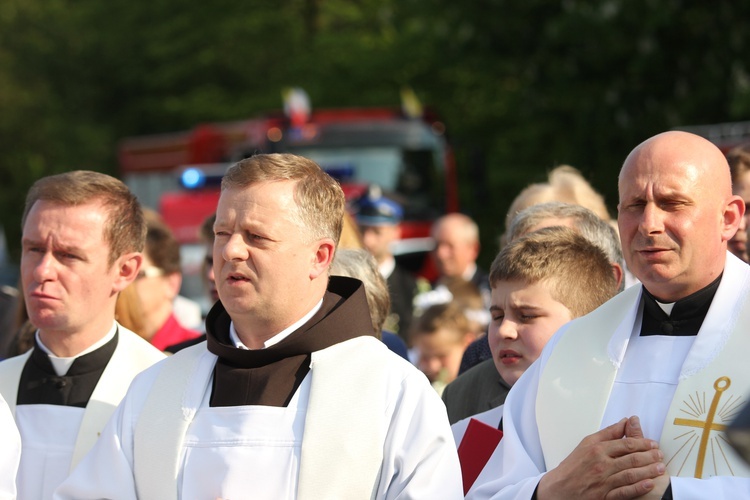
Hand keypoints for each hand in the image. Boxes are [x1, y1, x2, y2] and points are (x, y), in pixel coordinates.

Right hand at [537, 416, 665, 499]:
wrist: (559, 488)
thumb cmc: (573, 466)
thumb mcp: (587, 444)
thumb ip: (608, 433)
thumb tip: (625, 421)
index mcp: (598, 449)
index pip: (625, 444)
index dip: (643, 443)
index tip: (653, 444)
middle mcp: (601, 464)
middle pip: (631, 458)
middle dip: (649, 456)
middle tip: (660, 455)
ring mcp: (603, 481)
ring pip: (630, 474)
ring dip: (648, 471)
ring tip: (660, 468)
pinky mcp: (604, 496)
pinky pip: (624, 492)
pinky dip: (638, 488)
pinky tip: (649, 484)